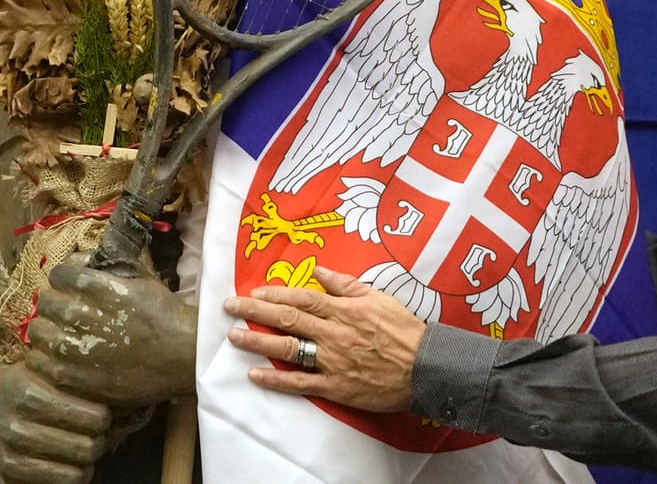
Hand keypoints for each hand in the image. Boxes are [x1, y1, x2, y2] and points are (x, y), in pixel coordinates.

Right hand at [0, 359, 110, 483]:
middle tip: (96, 434)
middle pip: (88, 448)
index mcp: (28, 395)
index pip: (94, 417)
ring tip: (82, 449)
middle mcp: (16, 428)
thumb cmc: (16, 382)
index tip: (101, 413)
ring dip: (85, 463)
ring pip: (75, 475)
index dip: (104, 416)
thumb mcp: (39, 369)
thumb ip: (71, 379)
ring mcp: (8, 457)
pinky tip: (64, 463)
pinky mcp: (2, 479)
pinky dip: (64, 477)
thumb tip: (115, 392)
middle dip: (99, 441)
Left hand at [25, 260, 197, 407]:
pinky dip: (42, 357)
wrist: (182, 358)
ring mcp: (77, 350)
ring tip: (59, 333)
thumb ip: (105, 267)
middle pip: (46, 301)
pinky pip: (40, 362)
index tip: (70, 285)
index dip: (63, 278)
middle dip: (55, 301)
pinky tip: (54, 356)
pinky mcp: (74, 377)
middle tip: (65, 310)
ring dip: (46, 328)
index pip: (58, 274)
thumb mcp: (139, 277)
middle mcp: (84, 316)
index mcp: (100, 289)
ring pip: (38, 331)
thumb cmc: (162, 314)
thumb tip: (75, 260)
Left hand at [222, 266, 423, 413]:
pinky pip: (300, 383)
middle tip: (230, 307)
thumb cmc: (404, 330)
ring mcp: (332, 361)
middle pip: (287, 319)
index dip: (275, 294)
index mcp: (343, 310)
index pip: (302, 298)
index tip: (254, 292)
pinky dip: (276, 379)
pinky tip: (255, 374)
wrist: (426, 368)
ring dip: (257, 342)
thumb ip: (346, 284)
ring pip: (288, 349)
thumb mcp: (378, 297)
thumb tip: (318, 270)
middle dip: (255, 312)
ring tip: (233, 337)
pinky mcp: (335, 386)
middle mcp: (333, 333)